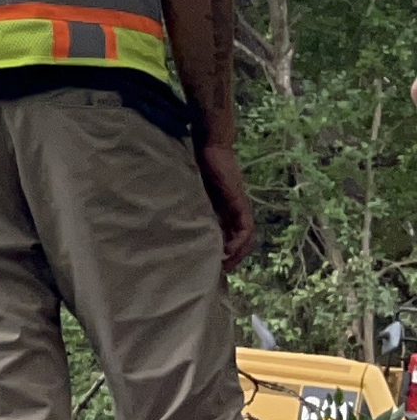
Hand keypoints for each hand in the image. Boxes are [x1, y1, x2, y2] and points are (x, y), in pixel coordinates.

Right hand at [194, 141, 254, 272]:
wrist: (210, 147)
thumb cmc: (197, 165)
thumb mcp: (191, 193)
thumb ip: (190, 206)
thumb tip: (172, 222)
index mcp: (223, 209)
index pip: (229, 236)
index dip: (224, 252)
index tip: (212, 264)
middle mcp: (235, 211)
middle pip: (241, 241)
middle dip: (233, 258)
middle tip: (220, 271)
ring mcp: (240, 207)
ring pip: (247, 238)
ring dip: (238, 253)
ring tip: (225, 265)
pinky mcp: (239, 203)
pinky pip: (245, 228)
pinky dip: (238, 241)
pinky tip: (228, 250)